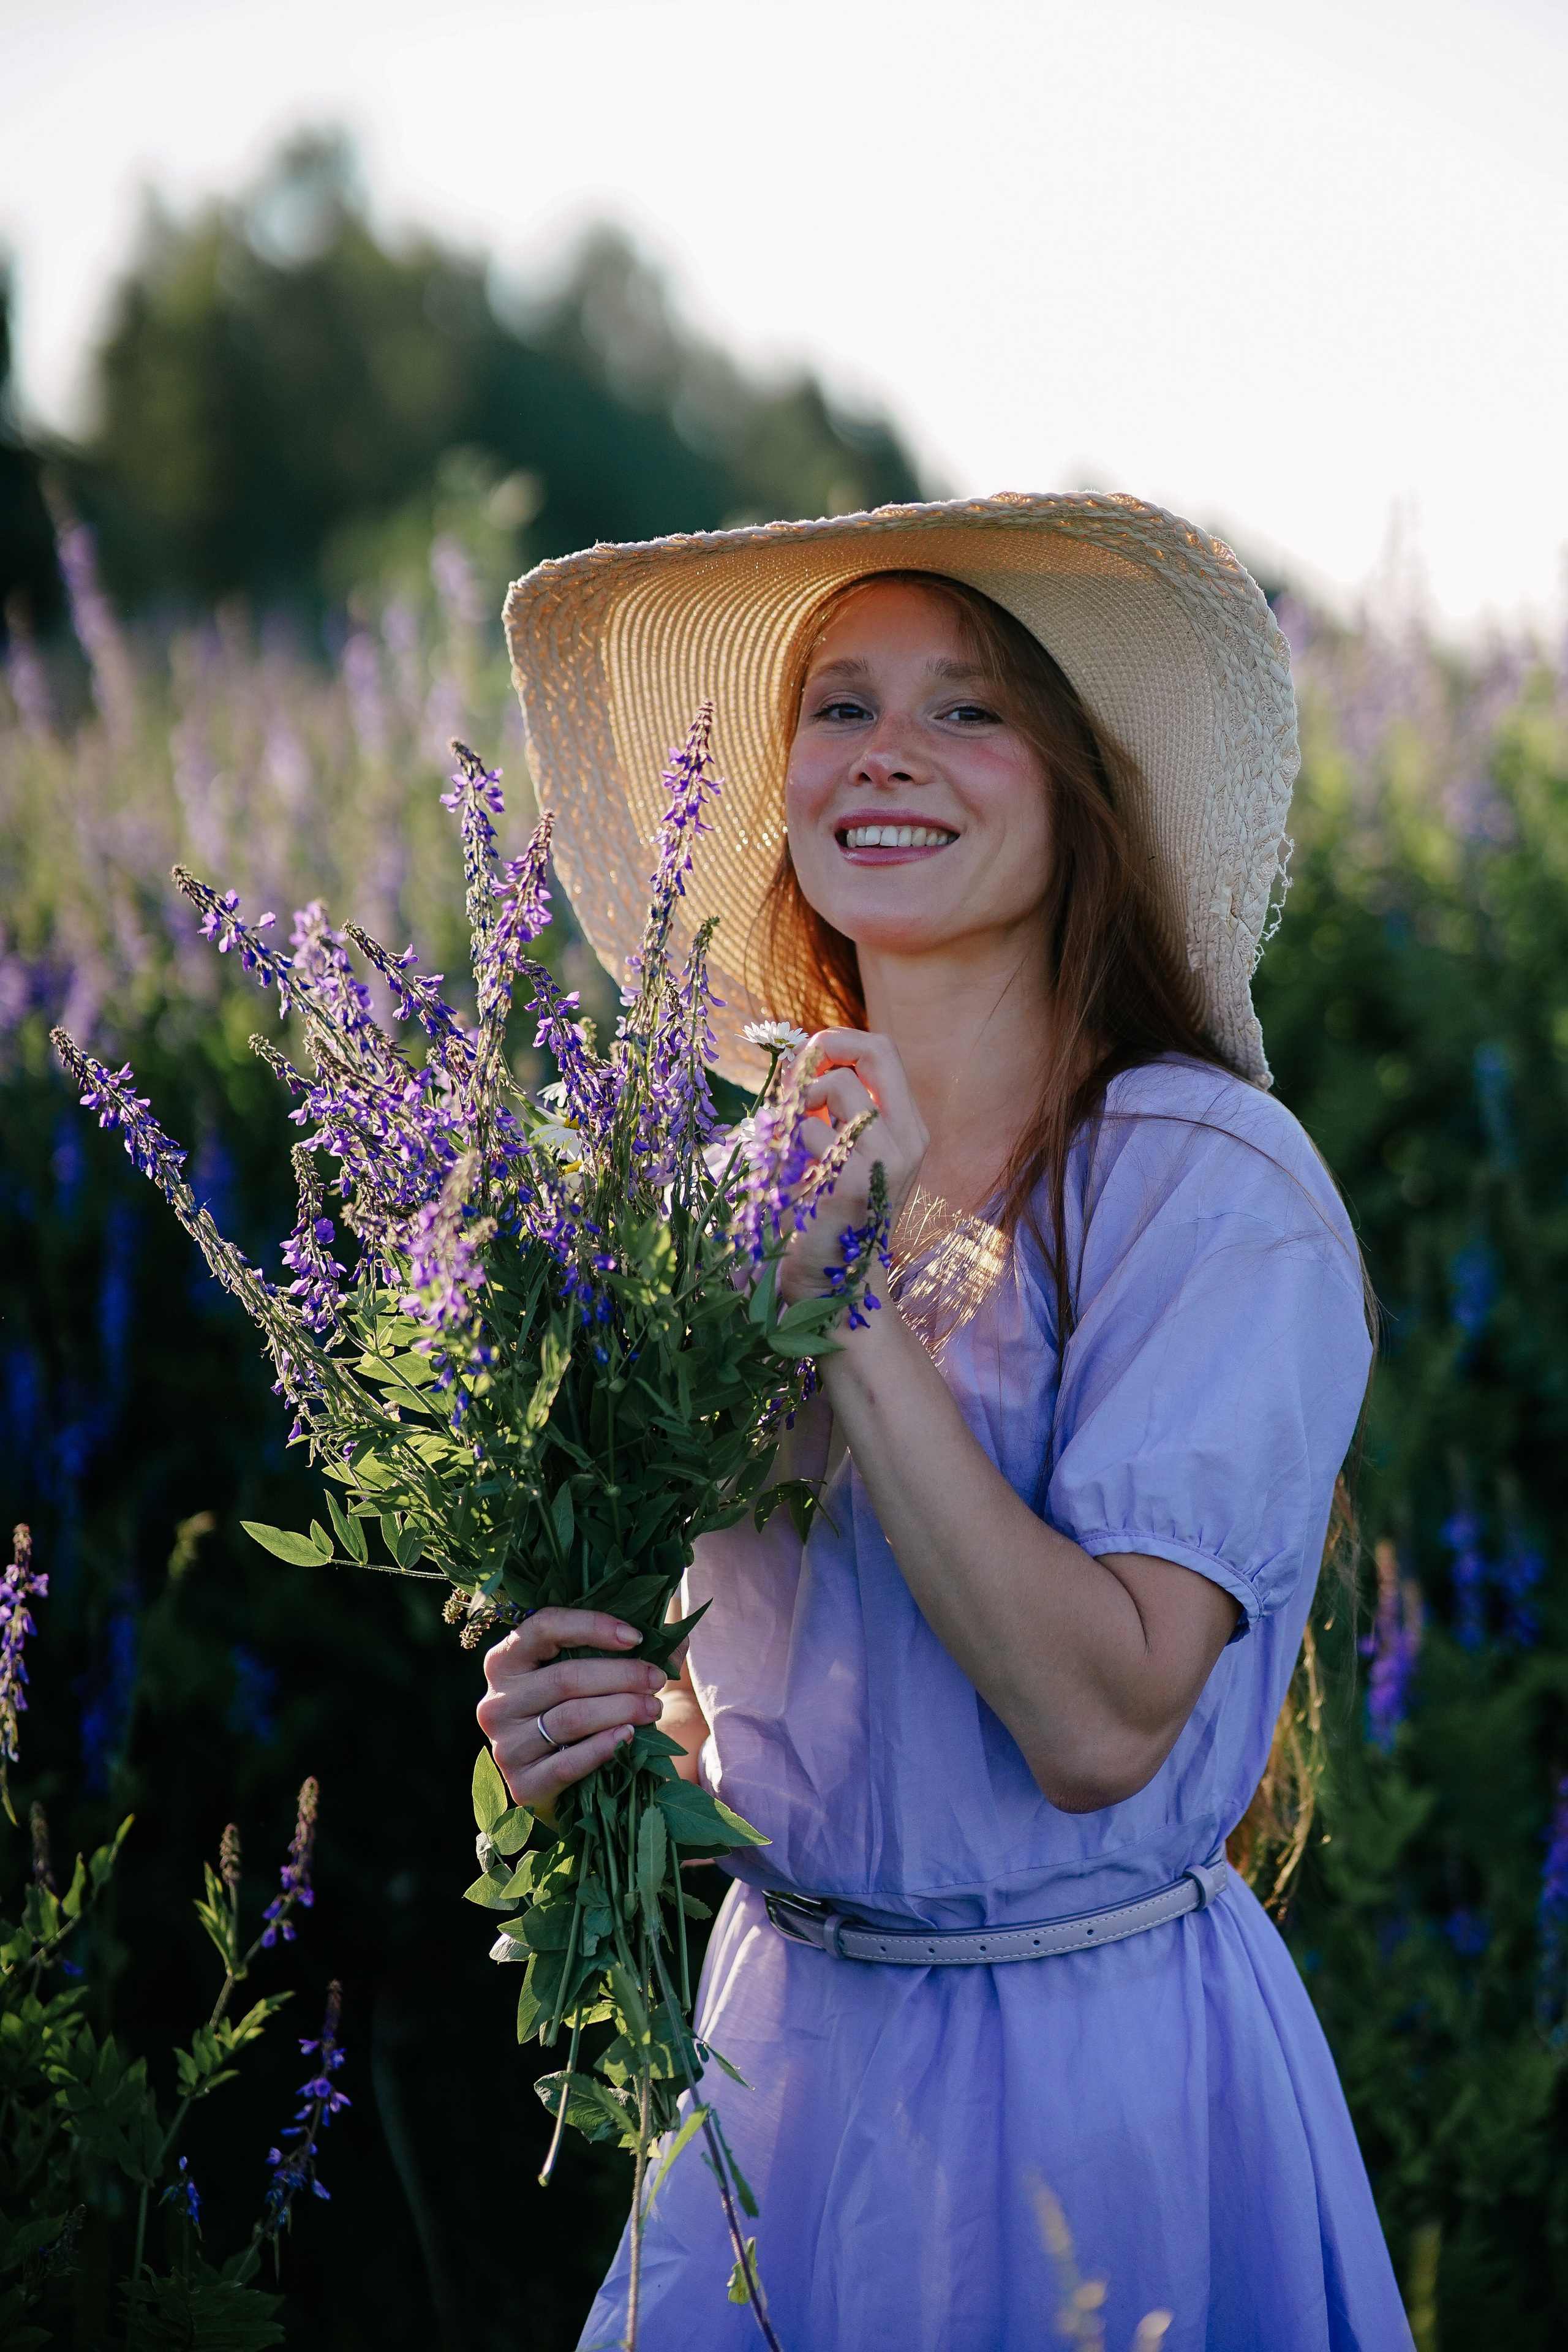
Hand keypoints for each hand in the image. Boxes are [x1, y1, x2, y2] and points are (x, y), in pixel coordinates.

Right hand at [476, 1609, 669, 1806]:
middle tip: (657, 1679)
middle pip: (565, 1677)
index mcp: (505, 1660)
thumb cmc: (577, 1711)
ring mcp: (504, 1746)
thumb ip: (625, 1649)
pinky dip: (603, 1747)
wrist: (562, 1784)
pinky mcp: (522, 1785)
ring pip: (570, 1718)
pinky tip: (629, 1736)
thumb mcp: (592, 1674)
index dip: (593, 1626)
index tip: (636, 1637)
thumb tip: (675, 1637)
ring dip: (621, 1709)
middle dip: (622, 1675)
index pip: (544, 1626)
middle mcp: (496, 1701)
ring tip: (654, 1707)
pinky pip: (567, 1763)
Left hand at [779, 1029, 927, 1305]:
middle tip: (794, 1077)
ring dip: (799, 1102)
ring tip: (790, 1140)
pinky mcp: (853, 1184)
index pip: (883, 1051)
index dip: (840, 1041)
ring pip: (837, 1087)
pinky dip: (788, 1145)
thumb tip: (803, 1058)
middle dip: (825, 1050)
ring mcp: (885, 1162)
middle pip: (874, 1052)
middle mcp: (908, 1141)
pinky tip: (791, 1175)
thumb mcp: (843, 1153)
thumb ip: (835, 1109)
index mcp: (909, 1130)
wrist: (833, 1288)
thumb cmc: (827, 1215)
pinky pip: (809, 1130)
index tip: (806, 1059)